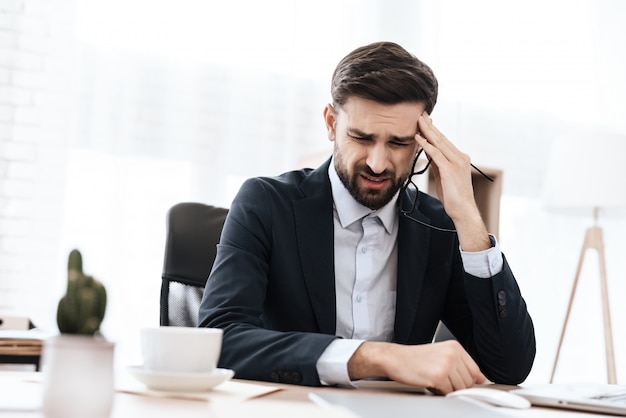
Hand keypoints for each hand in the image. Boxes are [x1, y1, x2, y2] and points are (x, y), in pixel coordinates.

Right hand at [348, 340, 486, 394]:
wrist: (394, 358)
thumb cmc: (414, 358)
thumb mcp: (440, 356)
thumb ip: (461, 366)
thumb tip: (480, 379)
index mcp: (455, 347)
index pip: (475, 370)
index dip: (466, 379)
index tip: (457, 381)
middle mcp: (453, 354)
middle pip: (469, 381)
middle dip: (456, 385)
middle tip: (440, 379)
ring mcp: (447, 364)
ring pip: (460, 388)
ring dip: (447, 389)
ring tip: (433, 380)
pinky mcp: (439, 376)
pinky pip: (448, 393)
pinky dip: (439, 392)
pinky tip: (429, 383)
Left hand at [415, 113, 489, 250]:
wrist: (464, 210)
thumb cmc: (454, 197)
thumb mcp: (443, 176)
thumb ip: (437, 164)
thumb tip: (428, 153)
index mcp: (460, 158)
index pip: (444, 141)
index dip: (434, 130)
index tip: (426, 121)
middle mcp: (460, 157)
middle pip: (442, 138)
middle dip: (430, 126)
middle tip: (421, 114)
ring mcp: (456, 162)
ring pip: (439, 143)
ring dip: (427, 131)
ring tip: (418, 121)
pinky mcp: (450, 169)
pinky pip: (435, 153)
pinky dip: (426, 144)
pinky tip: (419, 137)